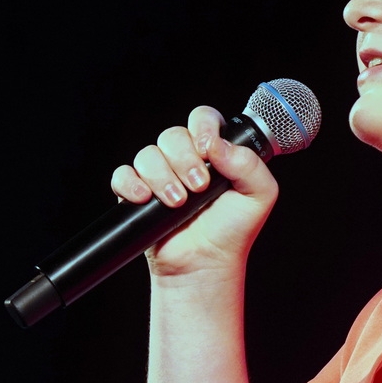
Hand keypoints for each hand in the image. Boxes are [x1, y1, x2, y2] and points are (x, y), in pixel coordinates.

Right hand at [110, 106, 279, 277]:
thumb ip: (249, 164)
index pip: (203, 119)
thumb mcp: (259, 195)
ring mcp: (160, 175)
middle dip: (184, 160)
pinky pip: (122, 175)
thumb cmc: (232, 230)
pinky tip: (146, 199)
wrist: (204, 263)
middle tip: (199, 186)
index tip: (207, 149)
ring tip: (178, 202)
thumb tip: (217, 144)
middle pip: (172, 135)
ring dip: (162, 177)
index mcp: (215, 152)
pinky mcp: (138, 193)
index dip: (203, 127)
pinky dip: (130, 184)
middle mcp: (186, 159)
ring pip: (148, 154)